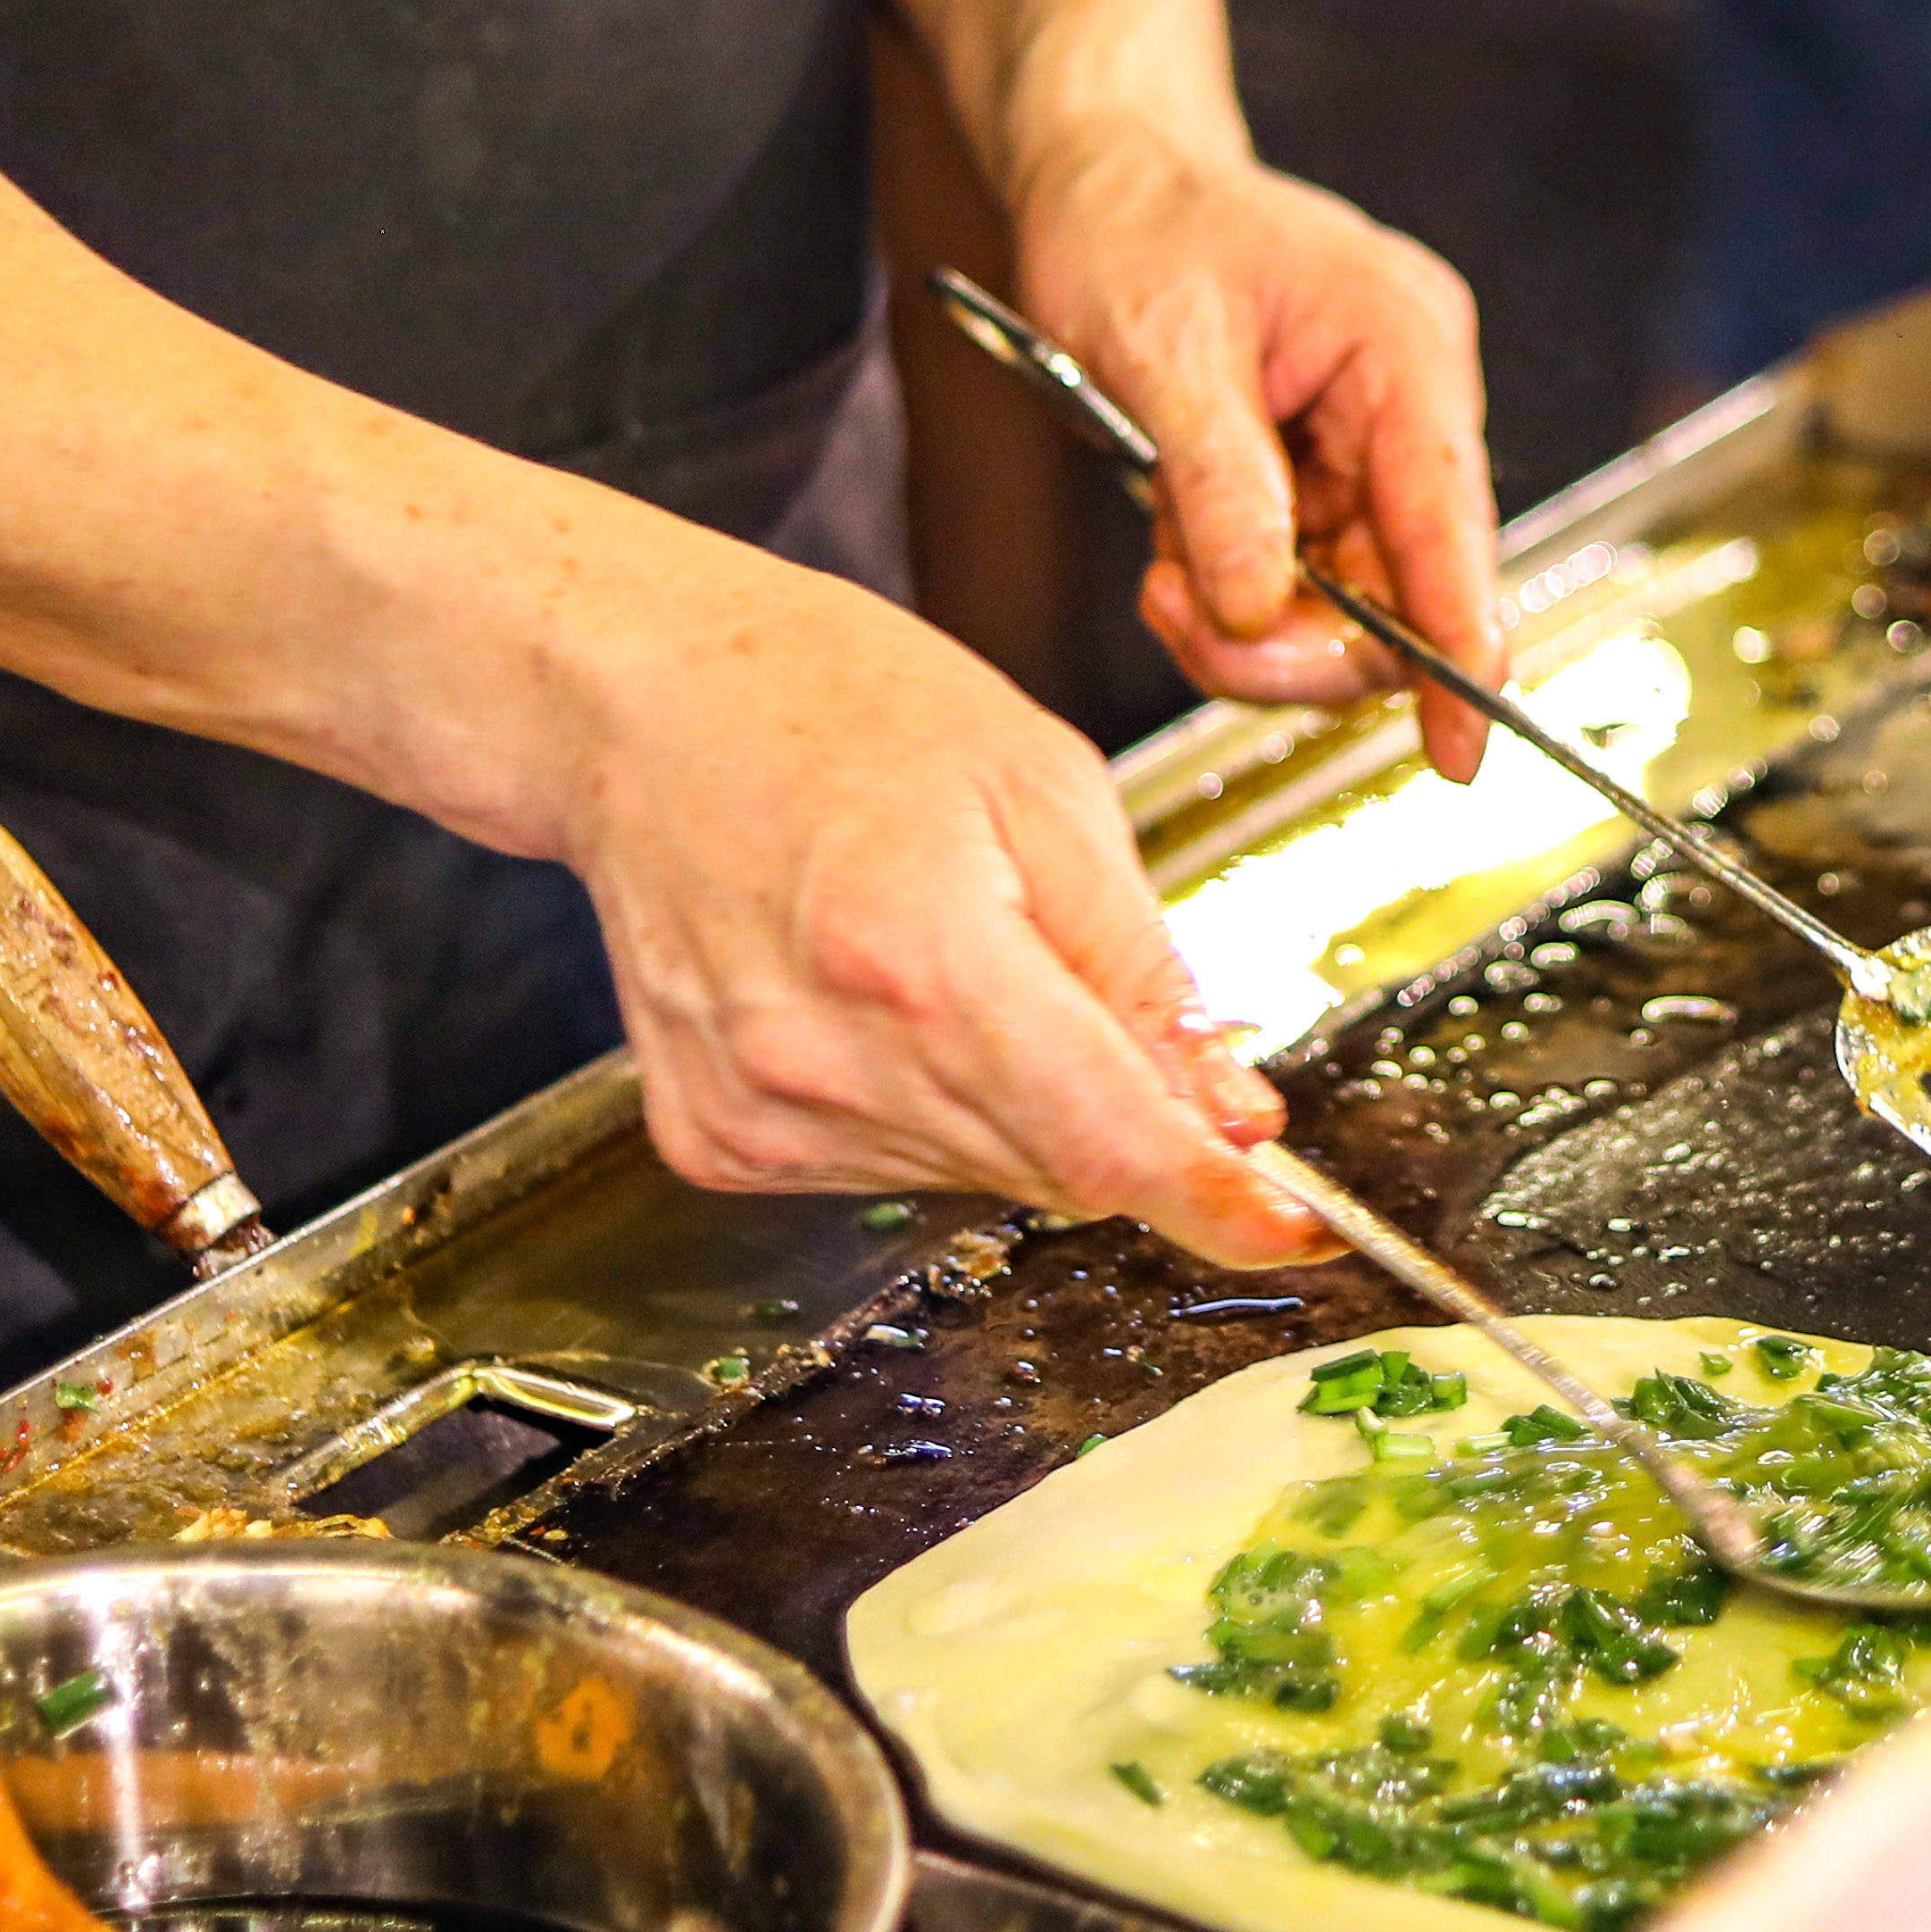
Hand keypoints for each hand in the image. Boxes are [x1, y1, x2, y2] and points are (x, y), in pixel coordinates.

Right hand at [538, 515, 1322, 1263]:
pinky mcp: (715, 1138)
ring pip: (981, 1176)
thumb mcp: (1043, 785)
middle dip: (1126, 1114)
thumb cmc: (834, 705)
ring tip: (958, 956)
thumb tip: (1230, 1113)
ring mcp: (759, 1110)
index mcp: (923, 953)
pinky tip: (882, 998)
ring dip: (1022, 1103)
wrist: (640, 705)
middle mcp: (828, 1055)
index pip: (1108, 1144)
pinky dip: (928, 1106)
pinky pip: (885, 1169)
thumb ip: (1142, 968)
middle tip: (1114, 1004)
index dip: (1217, 1201)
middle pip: (1057, 1168)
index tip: (1290, 1226)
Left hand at [1008, 127, 1504, 787]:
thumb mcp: (1163, 352)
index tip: (1460, 748)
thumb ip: (1222, 486)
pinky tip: (1173, 564)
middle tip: (1185, 621)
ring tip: (1161, 578)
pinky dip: (1233, 603)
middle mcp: (1408, 403)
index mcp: (1404, 346)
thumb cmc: (1135, 226)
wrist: (1103, 178)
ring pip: (1348, 605)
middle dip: (1297, 642)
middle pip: (1402, 587)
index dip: (1460, 641)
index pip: (1451, 519)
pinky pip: (1300, 585)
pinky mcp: (1321, 479)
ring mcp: (1367, 446)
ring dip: (1251, 628)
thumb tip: (1258, 607)